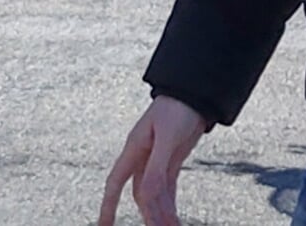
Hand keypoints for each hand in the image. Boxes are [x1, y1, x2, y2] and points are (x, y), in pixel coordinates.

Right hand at [98, 96, 209, 225]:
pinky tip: (172, 218)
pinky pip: (168, 187)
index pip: (115, 183)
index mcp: (134, 150)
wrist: (196, 92)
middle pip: (140, 194)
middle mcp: (142, 157)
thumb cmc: (178, 108)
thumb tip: (148, 194)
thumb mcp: (168, 137)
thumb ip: (157, 166)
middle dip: (147, 215)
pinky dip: (170, 203)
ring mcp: (157, 160)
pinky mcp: (172, 160)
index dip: (108, 205)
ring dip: (161, 213)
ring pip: (155, 194)